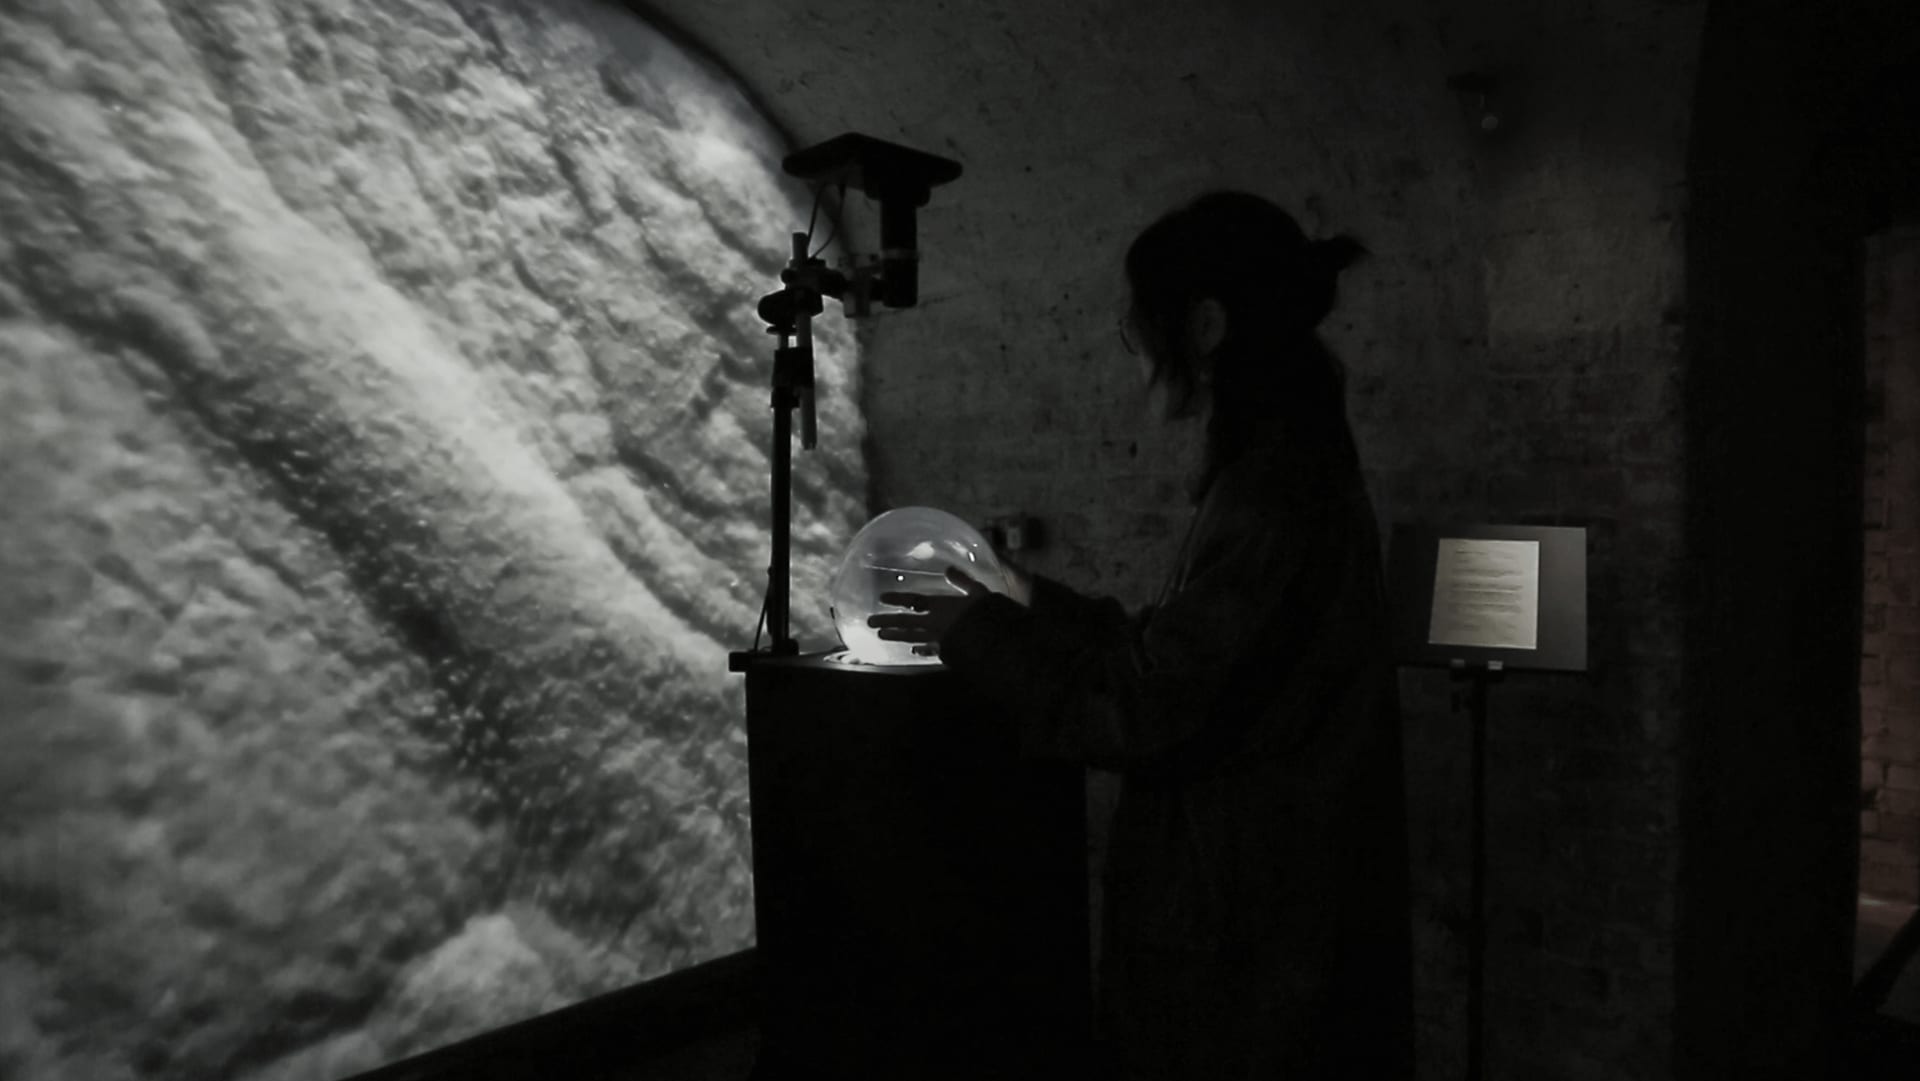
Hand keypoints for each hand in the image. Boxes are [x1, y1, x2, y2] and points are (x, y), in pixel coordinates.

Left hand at [868, 566, 993, 656]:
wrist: (995, 642)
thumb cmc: (987, 614)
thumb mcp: (978, 592)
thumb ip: (962, 581)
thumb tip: (949, 568)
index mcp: (941, 606)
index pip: (914, 600)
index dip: (897, 598)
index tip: (882, 598)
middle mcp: (935, 623)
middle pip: (906, 621)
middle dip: (887, 620)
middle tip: (870, 622)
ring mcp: (938, 639)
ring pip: (912, 636)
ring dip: (896, 635)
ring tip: (881, 636)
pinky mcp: (946, 653)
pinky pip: (930, 651)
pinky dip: (921, 651)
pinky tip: (914, 652)